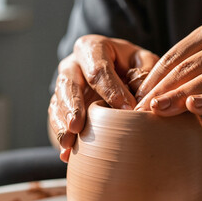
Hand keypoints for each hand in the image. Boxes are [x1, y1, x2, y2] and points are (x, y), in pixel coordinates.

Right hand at [48, 35, 158, 161]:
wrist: (118, 71)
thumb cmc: (132, 65)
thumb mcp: (143, 61)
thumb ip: (145, 74)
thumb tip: (143, 99)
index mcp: (94, 47)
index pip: (99, 68)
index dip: (111, 89)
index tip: (126, 109)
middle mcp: (73, 64)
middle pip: (69, 83)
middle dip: (73, 106)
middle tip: (77, 126)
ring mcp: (64, 84)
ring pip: (58, 102)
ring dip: (62, 124)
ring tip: (69, 143)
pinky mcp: (61, 103)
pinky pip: (56, 118)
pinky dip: (61, 135)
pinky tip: (67, 153)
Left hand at [135, 19, 201, 137]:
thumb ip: (185, 77)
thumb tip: (145, 95)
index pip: (176, 55)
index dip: (153, 77)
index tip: (136, 97)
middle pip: (189, 67)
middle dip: (162, 89)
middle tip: (141, 109)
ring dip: (180, 97)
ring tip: (158, 110)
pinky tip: (194, 107)